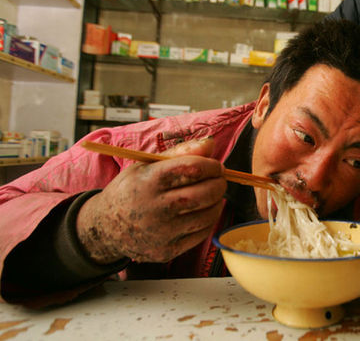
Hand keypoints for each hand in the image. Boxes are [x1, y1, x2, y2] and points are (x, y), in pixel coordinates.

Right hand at [77, 137, 226, 263]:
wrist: (105, 226)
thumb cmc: (132, 189)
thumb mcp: (147, 165)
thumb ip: (180, 152)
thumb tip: (210, 144)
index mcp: (148, 181)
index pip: (193, 168)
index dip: (211, 165)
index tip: (216, 165)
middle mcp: (154, 208)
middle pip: (204, 193)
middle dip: (219, 184)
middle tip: (219, 180)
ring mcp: (161, 232)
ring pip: (207, 215)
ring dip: (217, 202)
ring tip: (212, 195)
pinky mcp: (167, 251)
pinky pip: (201, 234)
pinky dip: (209, 221)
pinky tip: (203, 212)